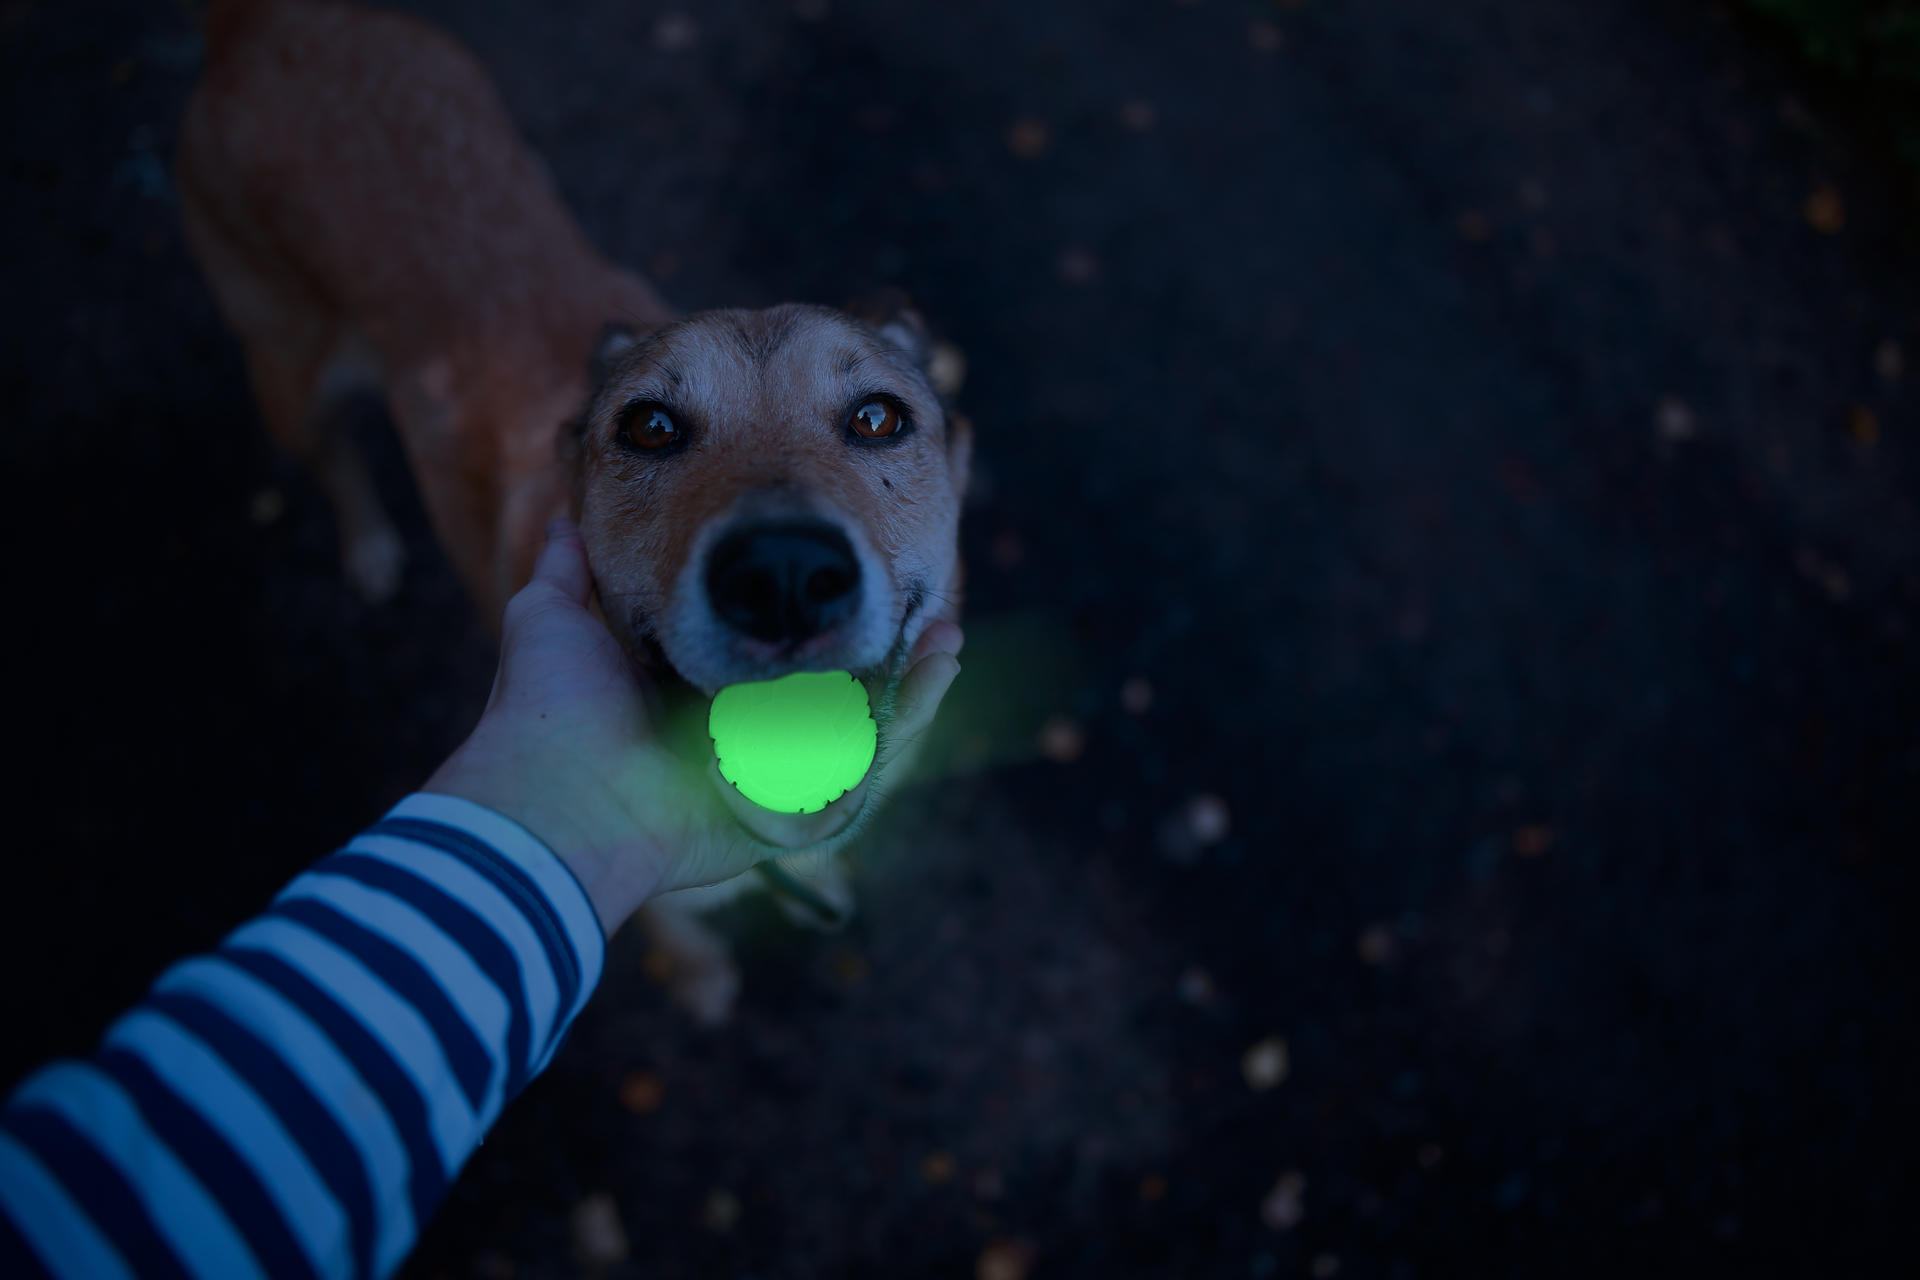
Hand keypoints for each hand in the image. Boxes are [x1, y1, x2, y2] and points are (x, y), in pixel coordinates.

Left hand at [425, 517, 963, 935]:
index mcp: (697, 702)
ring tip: (948, 635)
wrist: (555, 791)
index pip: (776, 663)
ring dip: (915, 685)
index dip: (819, 625)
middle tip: (926, 610)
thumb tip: (564, 521)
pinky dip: (905, 719)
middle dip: (887, 658)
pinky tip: (937, 669)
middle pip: (834, 701)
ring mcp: (770, 786)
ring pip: (863, 736)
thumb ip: (566, 571)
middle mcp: (739, 746)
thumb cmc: (550, 710)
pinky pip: (865, 774)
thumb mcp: (550, 618)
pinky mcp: (791, 821)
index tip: (852, 573)